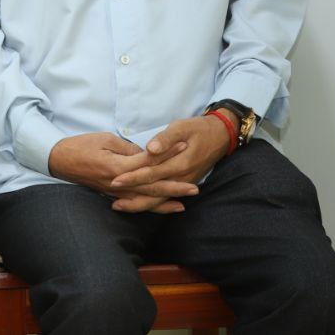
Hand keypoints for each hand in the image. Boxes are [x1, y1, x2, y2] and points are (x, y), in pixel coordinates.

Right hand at [48, 132, 196, 213]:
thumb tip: (147, 155)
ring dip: (167, 200)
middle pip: (152, 186)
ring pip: (146, 198)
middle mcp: (119, 183)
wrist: (60, 160)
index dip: (167, 153)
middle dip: (174, 186)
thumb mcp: (106, 139)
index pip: (148, 160)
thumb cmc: (81, 145)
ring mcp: (116, 192)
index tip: (185, 146)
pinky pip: (137, 203)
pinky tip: (166, 208)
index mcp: (118, 166)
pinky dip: (152, 206)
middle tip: (195, 187)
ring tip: (186, 200)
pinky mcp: (113, 194)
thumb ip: (128, 149)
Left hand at [109, 115, 228, 193]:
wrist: (221, 135)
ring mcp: (184, 182)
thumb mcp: (182, 127)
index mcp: (179, 163)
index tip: (115, 180)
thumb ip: (166, 139)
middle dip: (132, 196)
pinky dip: (152, 203)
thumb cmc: (198, 129)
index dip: (132, 177)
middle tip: (112, 201)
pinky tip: (137, 204)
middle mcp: (182, 177)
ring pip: (159, 199)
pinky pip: (165, 196)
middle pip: (154, 192)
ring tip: (119, 206)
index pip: (151, 173)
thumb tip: (151, 149)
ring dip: (139, 204)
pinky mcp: (184, 183)